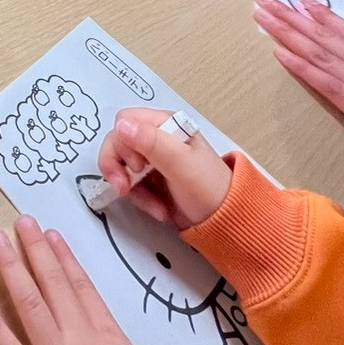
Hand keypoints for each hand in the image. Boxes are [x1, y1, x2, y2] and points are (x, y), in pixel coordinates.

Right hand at [97, 108, 230, 228]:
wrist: (227, 222)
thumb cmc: (210, 189)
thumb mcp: (182, 164)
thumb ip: (152, 142)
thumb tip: (121, 125)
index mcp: (165, 124)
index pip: (124, 122)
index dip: (123, 144)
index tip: (137, 167)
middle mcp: (156, 138)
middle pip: (117, 143)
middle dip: (119, 169)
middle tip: (126, 188)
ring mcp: (152, 160)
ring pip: (121, 167)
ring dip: (132, 189)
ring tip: (154, 206)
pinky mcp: (151, 180)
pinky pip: (130, 185)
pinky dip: (140, 200)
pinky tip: (159, 209)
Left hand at [254, 0, 343, 151]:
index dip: (322, 14)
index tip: (301, 1)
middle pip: (323, 35)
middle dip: (291, 16)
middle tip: (265, 0)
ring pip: (317, 51)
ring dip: (286, 32)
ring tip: (263, 17)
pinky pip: (322, 80)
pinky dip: (300, 65)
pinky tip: (279, 53)